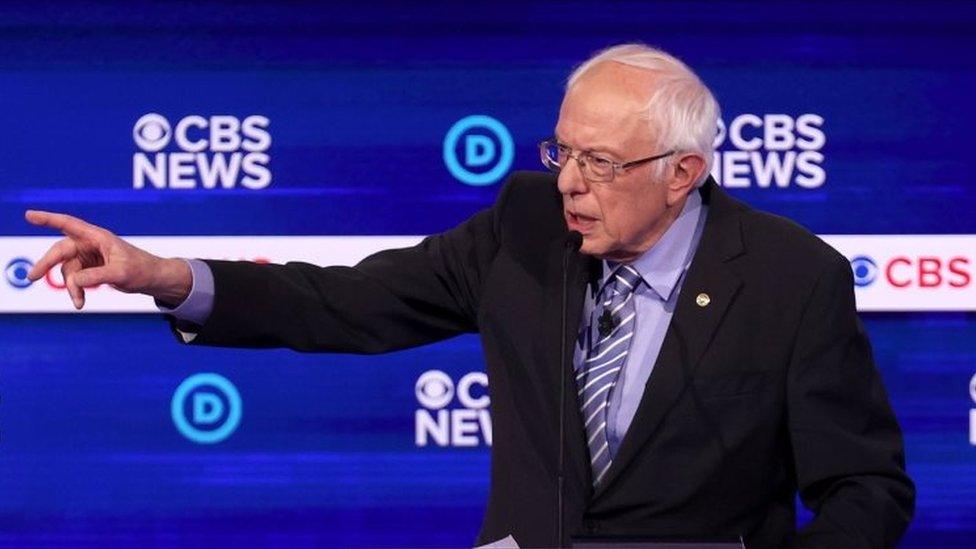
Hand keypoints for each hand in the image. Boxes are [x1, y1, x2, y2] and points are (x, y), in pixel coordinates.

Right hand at [24, 210, 191, 309]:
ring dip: (71, 287)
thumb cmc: (141, 270)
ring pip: (68, 269)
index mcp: (98, 237)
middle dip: (47, 264)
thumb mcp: (120, 274)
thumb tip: (75, 281)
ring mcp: (89, 255)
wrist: (152, 278)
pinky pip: (74, 278)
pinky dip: (76, 290)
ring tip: (79, 303)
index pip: (69, 225)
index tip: (29, 215)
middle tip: (32, 277)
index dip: (48, 219)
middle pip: (61, 250)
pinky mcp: (89, 267)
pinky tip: (80, 302)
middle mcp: (91, 244)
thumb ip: (96, 276)